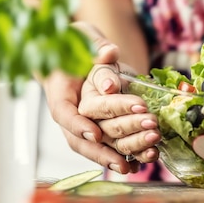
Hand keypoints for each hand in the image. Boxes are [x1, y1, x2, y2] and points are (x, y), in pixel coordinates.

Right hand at [42, 22, 157, 174]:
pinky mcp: (101, 130)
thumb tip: (109, 52)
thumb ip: (96, 45)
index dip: (77, 125)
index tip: (94, 132)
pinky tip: (140, 165)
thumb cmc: (77, 43)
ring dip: (120, 154)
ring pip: (97, 146)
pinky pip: (109, 148)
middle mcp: (71, 113)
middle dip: (112, 140)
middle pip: (84, 135)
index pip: (63, 113)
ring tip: (141, 161)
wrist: (78, 53)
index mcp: (59, 91)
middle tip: (144, 133)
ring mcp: (85, 124)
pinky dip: (125, 157)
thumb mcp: (84, 37)